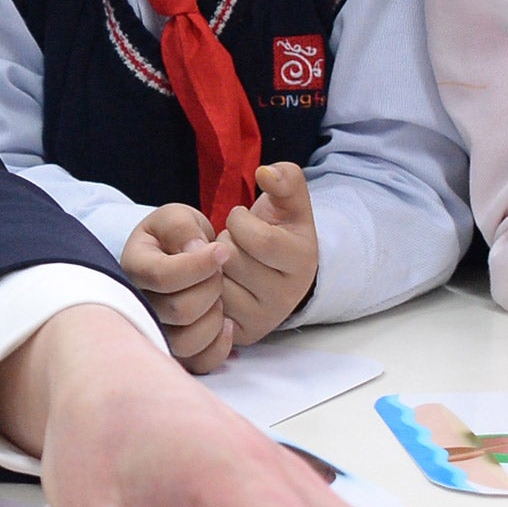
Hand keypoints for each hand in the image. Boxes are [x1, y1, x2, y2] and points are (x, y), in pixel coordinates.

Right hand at [121, 202, 235, 373]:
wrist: (175, 257)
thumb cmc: (175, 237)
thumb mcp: (176, 218)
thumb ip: (181, 227)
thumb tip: (195, 251)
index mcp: (133, 268)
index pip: (164, 276)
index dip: (200, 265)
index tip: (222, 250)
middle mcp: (138, 305)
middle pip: (180, 310)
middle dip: (211, 287)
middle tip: (219, 272)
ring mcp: (156, 331)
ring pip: (187, 342)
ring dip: (214, 317)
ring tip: (219, 297)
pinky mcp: (175, 351)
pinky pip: (198, 363)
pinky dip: (219, 346)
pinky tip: (227, 322)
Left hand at [216, 162, 318, 346]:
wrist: (277, 272)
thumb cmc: (280, 231)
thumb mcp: (290, 202)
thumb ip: (286, 178)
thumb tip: (266, 173)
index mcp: (303, 262)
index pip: (260, 239)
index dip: (241, 221)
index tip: (241, 217)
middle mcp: (287, 296)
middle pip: (233, 261)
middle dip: (224, 243)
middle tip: (233, 242)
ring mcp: (264, 318)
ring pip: (216, 284)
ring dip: (210, 267)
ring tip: (226, 263)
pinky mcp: (241, 333)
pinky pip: (208, 308)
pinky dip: (204, 289)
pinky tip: (216, 281)